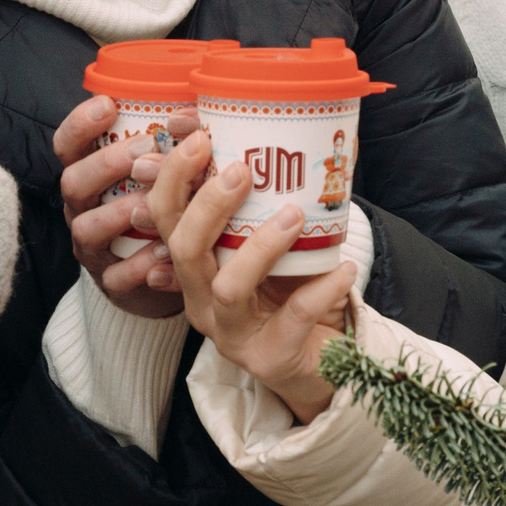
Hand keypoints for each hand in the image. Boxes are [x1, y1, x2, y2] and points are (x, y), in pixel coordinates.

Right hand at [54, 94, 197, 320]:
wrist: (157, 278)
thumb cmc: (160, 209)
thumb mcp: (157, 174)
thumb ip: (167, 147)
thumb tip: (197, 114)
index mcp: (90, 176)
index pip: (67, 145)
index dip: (79, 124)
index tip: (108, 105)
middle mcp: (83, 209)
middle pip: (73, 183)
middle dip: (106, 164)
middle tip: (144, 149)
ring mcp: (93, 248)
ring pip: (87, 229)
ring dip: (119, 213)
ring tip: (153, 203)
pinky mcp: (111, 282)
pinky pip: (116, 275)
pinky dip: (140, 264)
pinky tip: (165, 252)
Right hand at [146, 128, 352, 423]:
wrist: (320, 365)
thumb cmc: (290, 295)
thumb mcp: (268, 249)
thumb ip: (259, 208)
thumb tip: (266, 142)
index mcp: (194, 268)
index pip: (163, 219)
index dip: (174, 179)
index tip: (201, 139)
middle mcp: (201, 302)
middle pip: (184, 250)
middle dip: (208, 206)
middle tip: (242, 170)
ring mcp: (232, 334)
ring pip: (227, 287)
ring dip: (260, 246)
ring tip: (294, 215)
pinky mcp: (269, 358)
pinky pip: (292, 318)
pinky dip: (319, 289)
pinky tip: (343, 268)